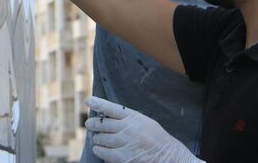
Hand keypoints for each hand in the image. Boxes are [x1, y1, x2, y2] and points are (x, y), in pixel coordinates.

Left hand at [85, 97, 203, 162]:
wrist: (168, 155)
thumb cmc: (156, 138)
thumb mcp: (144, 122)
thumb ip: (128, 119)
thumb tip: (109, 117)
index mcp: (134, 117)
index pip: (112, 108)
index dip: (99, 104)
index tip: (88, 101)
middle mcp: (129, 128)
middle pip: (104, 124)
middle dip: (94, 124)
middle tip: (90, 124)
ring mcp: (126, 142)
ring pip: (102, 139)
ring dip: (97, 139)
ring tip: (97, 139)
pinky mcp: (125, 157)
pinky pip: (105, 153)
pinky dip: (99, 151)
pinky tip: (98, 150)